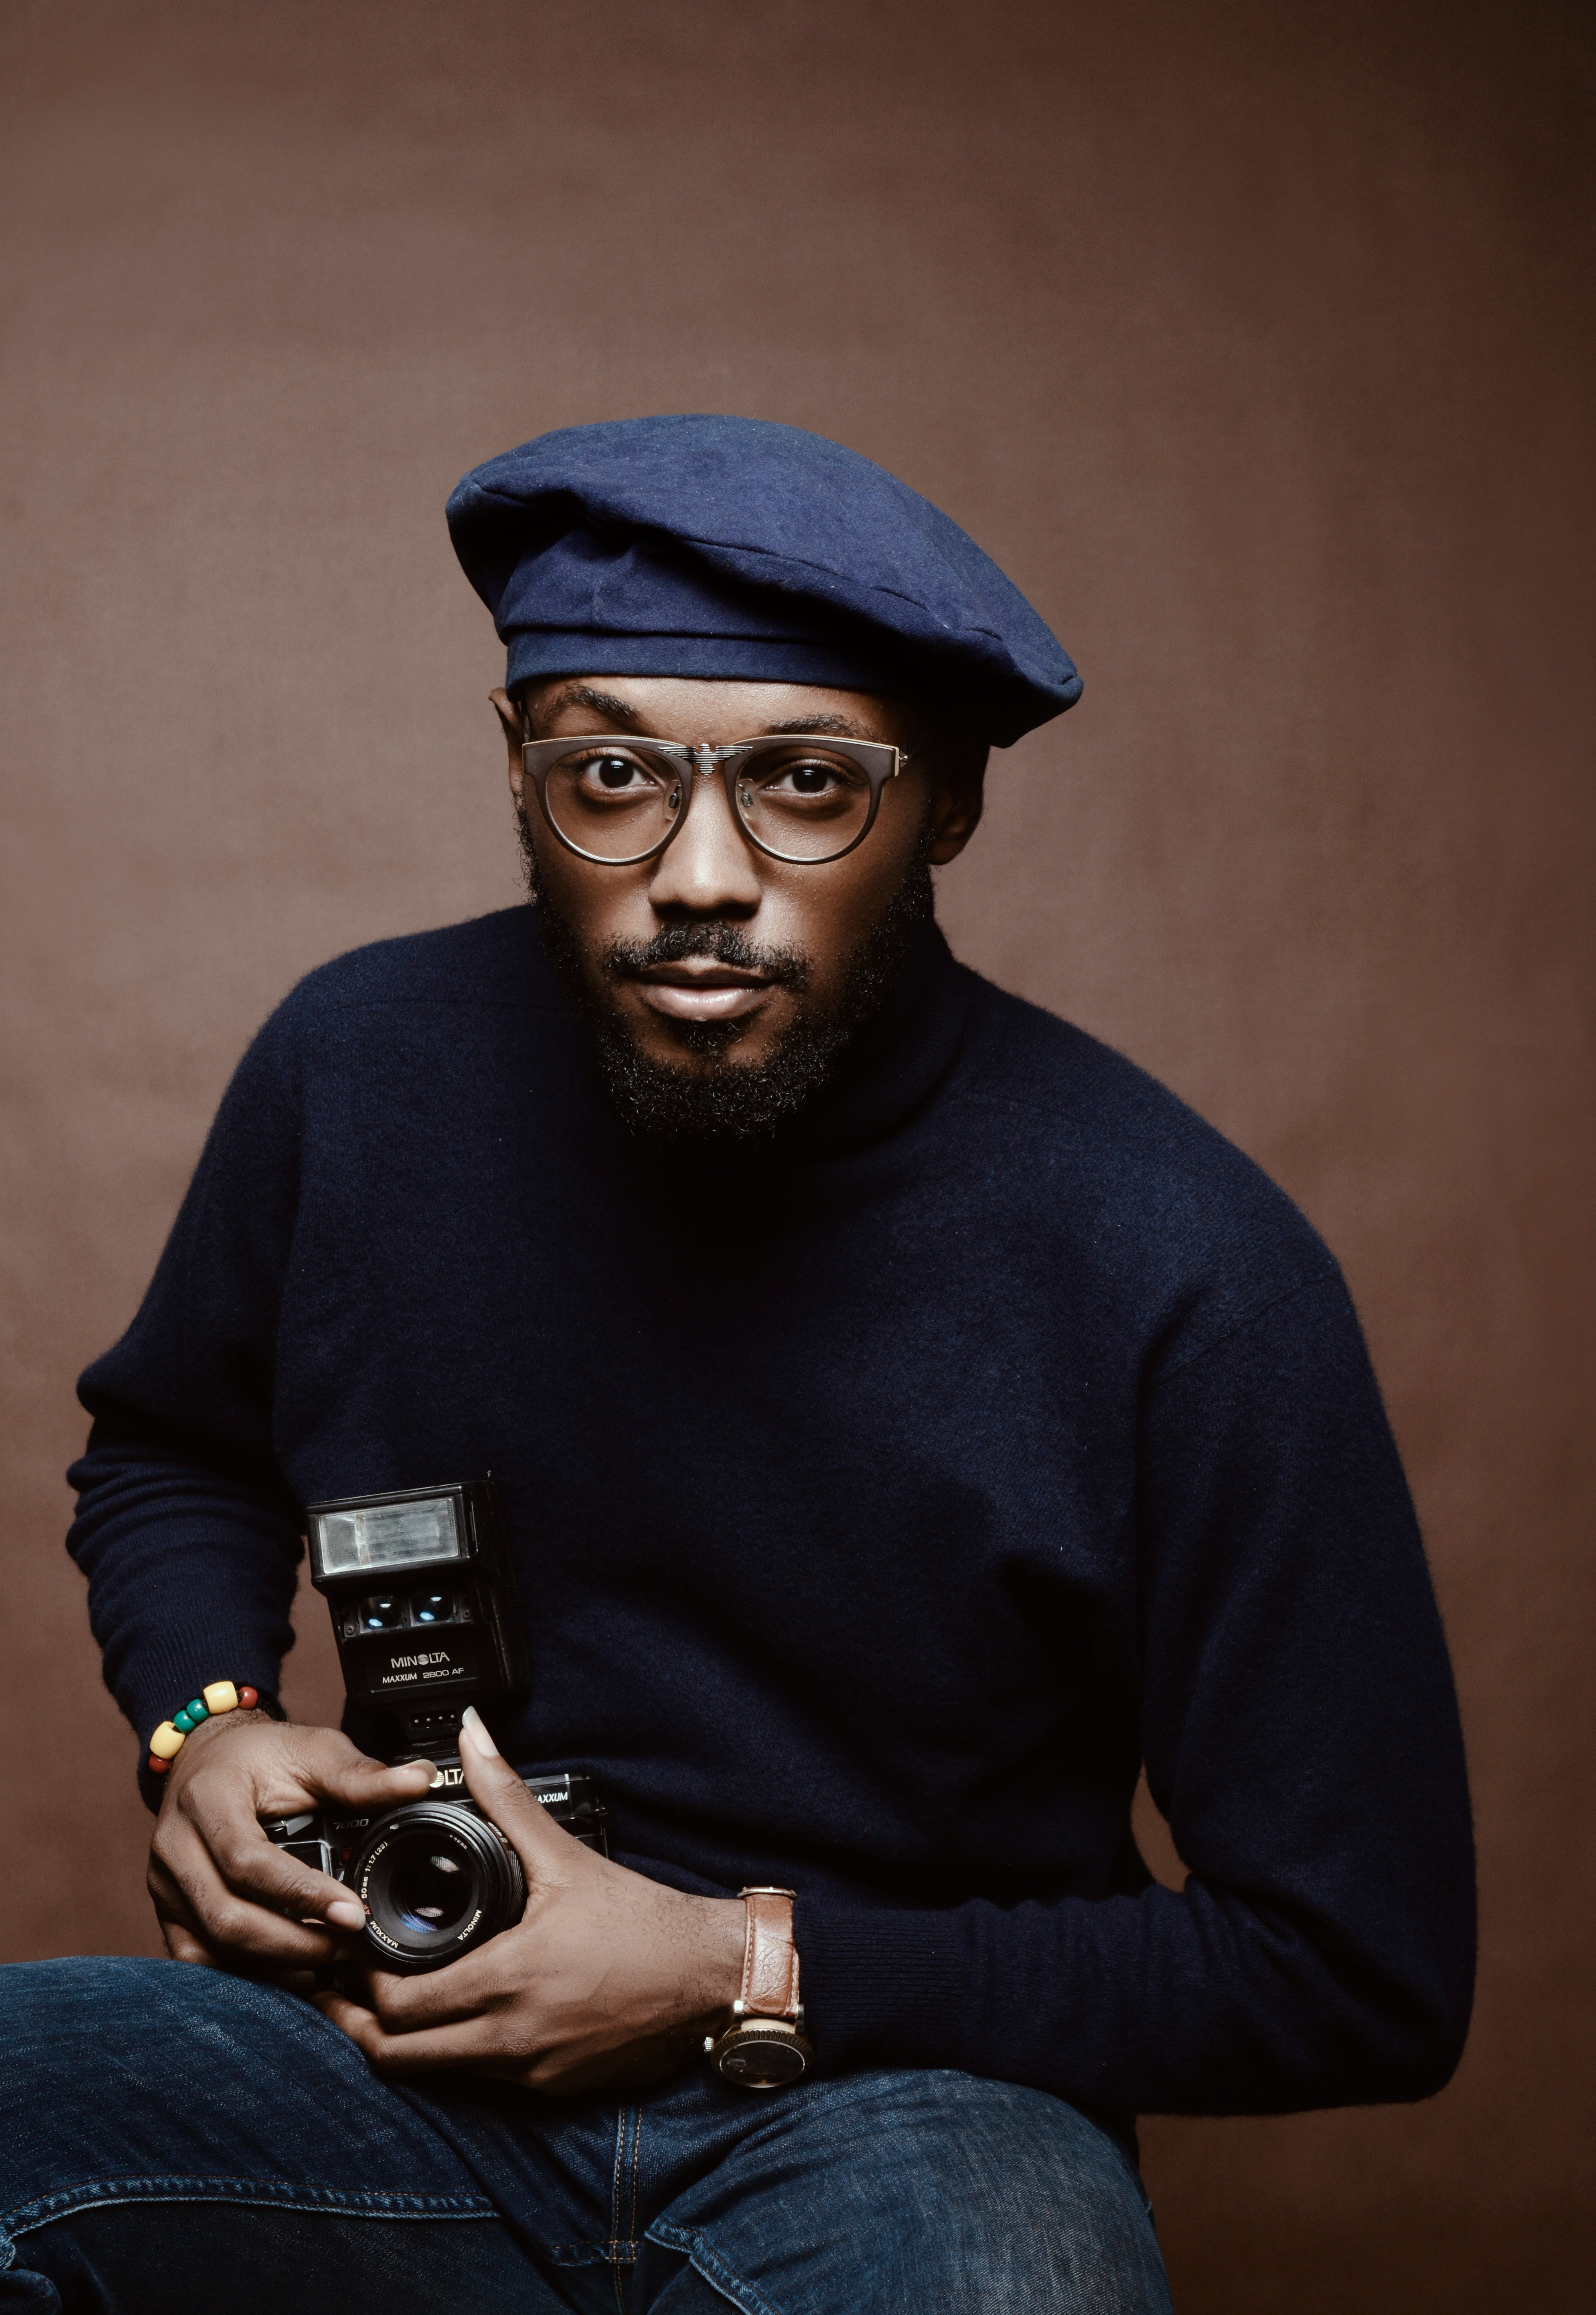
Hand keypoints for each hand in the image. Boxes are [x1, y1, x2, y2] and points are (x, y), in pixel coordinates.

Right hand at [149, 1711, 435, 1972]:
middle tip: (349, 1948)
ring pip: (212, 1946)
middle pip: (228, 1917)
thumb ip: (363, 1775)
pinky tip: (289, 1971)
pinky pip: (199, 1958)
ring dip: (273, 1965)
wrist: (209, 1757)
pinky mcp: (168, 1910)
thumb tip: (419, 1780)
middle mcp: (175, 1846)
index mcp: (208, 1799)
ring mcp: (165, 1884)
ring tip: (329, 1963)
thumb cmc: (262, 1756)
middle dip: (293, 1943)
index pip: (249, 1861)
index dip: (303, 1894)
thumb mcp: (315, 1752)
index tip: (355, 1914)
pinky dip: (245, 1972)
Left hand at [315, 1709, 746, 2093]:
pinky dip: (457, 2053)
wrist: (708, 1977)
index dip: (360, 1984)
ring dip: (405, 2042)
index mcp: (507, 1979)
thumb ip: (506, 1796)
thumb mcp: (565, 1856)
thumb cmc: (641, 1920)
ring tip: (387, 2001)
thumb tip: (470, 1735)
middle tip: (341, 1990)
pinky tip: (457, 2015)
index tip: (351, 1954)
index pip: (397, 2009)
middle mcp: (511, 2038)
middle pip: (396, 2058)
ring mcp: (531, 2072)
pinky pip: (484, 2080)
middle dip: (359, 2025)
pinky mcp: (553, 2088)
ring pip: (436, 2073)